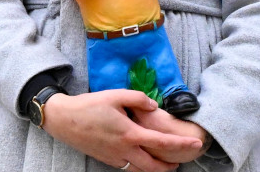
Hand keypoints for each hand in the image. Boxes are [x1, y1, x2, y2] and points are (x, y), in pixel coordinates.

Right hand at [41, 90, 201, 171]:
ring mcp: (115, 158)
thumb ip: (138, 99)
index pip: (162, 143)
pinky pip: (129, 168)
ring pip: (141, 171)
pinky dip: (140, 167)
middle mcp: (124, 150)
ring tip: (164, 164)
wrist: (63, 120)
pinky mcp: (107, 159)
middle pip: (154, 167)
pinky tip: (142, 158)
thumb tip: (154, 106)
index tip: (196, 143)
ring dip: (156, 169)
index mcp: (129, 134)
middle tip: (179, 162)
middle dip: (169, 167)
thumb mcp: (115, 95)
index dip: (181, 144)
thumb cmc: (89, 106)